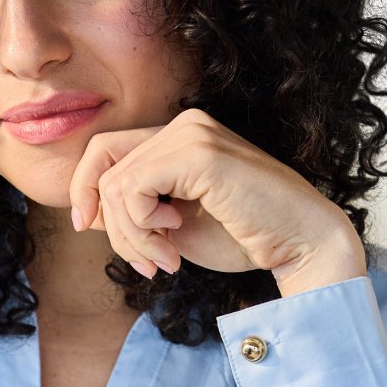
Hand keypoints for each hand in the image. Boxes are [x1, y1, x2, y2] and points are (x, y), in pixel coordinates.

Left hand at [68, 108, 365, 295]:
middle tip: (144, 262)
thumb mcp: (172, 225)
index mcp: (179, 135)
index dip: (85, 189)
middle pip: (103, 165)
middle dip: (112, 225)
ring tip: (165, 260)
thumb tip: (87, 210)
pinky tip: (174, 241)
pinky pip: (133, 189)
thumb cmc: (243, 237)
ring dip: (131, 236)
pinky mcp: (198, 153)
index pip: (104, 150)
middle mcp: (184, 124)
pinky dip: (143, 226)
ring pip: (115, 183)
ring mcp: (192, 133)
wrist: (300, 245)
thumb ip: (133, 211)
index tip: (88, 228)